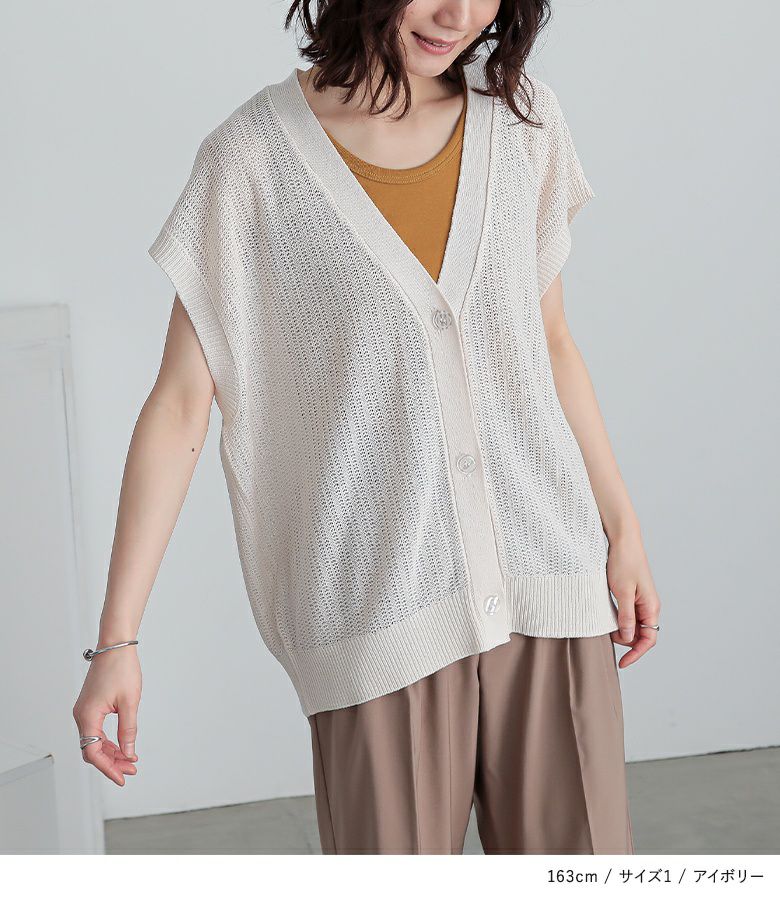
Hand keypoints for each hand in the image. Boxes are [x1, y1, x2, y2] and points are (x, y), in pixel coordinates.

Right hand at [72, 645, 141, 785]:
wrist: (115, 646)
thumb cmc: (122, 669)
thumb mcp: (130, 702)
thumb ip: (128, 729)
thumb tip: (128, 752)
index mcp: (87, 716)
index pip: (93, 752)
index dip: (108, 768)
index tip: (123, 778)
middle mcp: (81, 715)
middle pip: (92, 750)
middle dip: (111, 763)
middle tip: (131, 771)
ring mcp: (84, 711)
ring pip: (94, 742)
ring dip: (111, 753)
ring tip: (130, 761)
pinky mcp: (90, 707)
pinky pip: (96, 731)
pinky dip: (109, 741)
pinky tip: (123, 747)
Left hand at [606, 531, 660, 667]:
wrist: (623, 540)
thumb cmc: (624, 562)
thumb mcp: (622, 592)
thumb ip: (626, 616)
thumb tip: (628, 638)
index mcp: (651, 607)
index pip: (648, 639)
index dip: (636, 654)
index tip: (622, 663)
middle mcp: (649, 606)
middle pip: (641, 635)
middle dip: (626, 643)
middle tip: (606, 639)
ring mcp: (641, 600)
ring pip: (634, 626)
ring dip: (621, 631)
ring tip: (604, 630)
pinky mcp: (632, 594)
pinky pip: (628, 615)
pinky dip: (619, 621)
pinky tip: (607, 620)